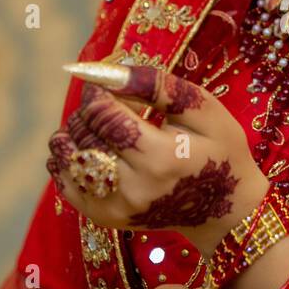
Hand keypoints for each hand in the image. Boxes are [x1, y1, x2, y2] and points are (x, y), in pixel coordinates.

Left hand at [47, 61, 269, 258]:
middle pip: (84, 133)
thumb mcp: (203, 109)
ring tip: (106, 128)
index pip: (104, 113)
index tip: (110, 84)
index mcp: (161, 159)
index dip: (99, 91)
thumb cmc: (220, 151)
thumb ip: (157, 85)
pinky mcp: (104, 217)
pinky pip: (64, 180)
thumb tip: (108, 70)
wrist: (225, 209)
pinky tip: (94, 149)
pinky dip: (70, 158)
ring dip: (78, 132)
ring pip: (67, 156)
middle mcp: (132, 188)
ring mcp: (115, 208)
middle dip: (92, 110)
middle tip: (117, 107)